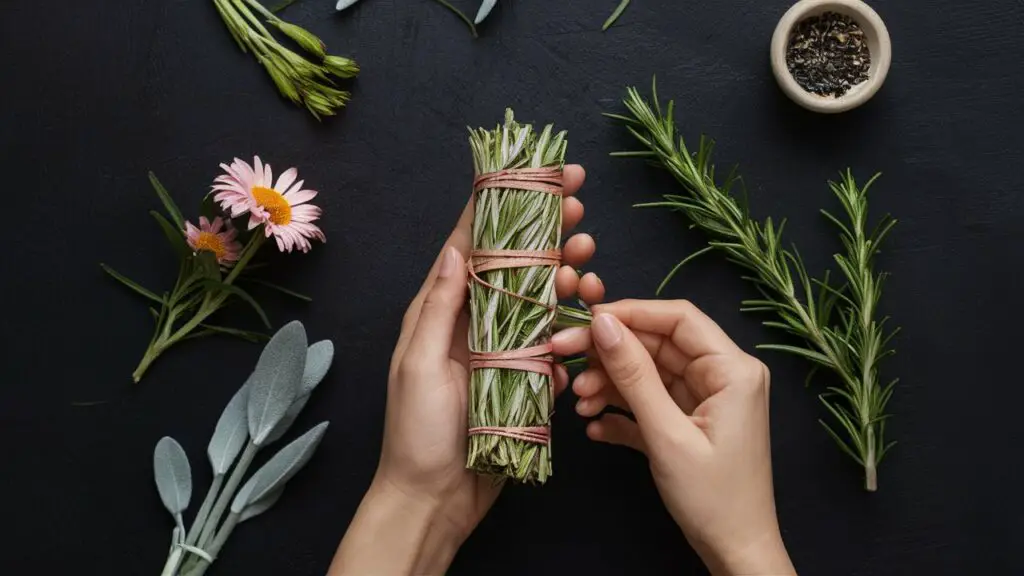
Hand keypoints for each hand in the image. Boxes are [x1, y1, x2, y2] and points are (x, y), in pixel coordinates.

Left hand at [330, 165, 604, 574]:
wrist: (434, 499)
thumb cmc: (416, 433)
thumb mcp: (420, 364)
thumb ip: (440, 306)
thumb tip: (458, 247)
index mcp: (441, 311)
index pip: (473, 245)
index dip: (504, 206)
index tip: (539, 175)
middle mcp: (472, 323)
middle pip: (516, 266)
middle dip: (549, 237)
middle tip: (582, 216)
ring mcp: (500, 351)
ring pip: (542, 303)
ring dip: (569, 283)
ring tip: (592, 273)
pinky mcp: (523, 381)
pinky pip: (554, 348)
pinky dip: (573, 335)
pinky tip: (587, 327)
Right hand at [552, 300, 794, 575]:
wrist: (736, 554)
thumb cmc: (713, 498)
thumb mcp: (667, 433)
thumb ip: (633, 375)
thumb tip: (603, 324)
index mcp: (733, 370)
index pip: (678, 319)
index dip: (630, 312)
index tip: (585, 320)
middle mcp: (723, 377)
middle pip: (657, 346)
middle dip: (611, 354)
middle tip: (565, 357)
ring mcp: (706, 401)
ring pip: (648, 375)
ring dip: (610, 386)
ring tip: (579, 403)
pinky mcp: (690, 424)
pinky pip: (651, 404)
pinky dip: (622, 413)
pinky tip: (595, 426)